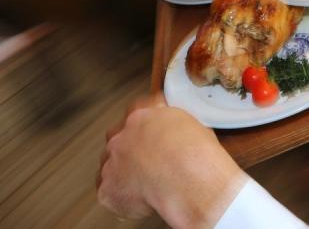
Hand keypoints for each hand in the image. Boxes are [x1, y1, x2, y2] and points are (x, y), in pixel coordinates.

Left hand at [97, 95, 246, 226]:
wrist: (189, 180)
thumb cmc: (196, 155)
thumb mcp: (194, 127)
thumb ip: (176, 128)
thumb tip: (181, 137)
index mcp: (143, 117)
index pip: (136, 113)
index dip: (145, 127)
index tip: (153, 135)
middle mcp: (122, 137)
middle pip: (118, 141)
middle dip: (131, 151)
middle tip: (151, 163)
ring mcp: (111, 163)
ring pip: (111, 168)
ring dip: (125, 175)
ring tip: (149, 185)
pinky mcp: (107, 189)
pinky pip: (110, 194)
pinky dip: (124, 199)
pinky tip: (143, 200)